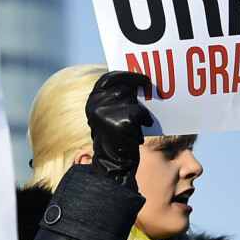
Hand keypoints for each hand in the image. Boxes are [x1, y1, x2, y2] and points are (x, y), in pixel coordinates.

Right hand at [85, 70, 154, 184]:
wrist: (113, 164)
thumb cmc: (115, 140)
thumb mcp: (108, 117)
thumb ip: (113, 100)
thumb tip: (133, 85)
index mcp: (92, 102)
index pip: (107, 79)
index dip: (124, 75)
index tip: (139, 77)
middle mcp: (97, 105)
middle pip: (123, 89)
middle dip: (136, 93)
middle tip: (146, 86)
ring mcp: (108, 112)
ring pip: (134, 102)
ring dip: (139, 113)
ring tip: (135, 127)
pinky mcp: (122, 121)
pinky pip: (142, 113)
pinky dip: (145, 122)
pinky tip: (138, 133)